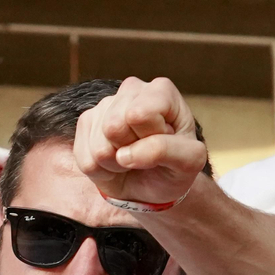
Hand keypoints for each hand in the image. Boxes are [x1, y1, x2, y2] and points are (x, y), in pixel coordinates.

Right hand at [73, 75, 208, 209]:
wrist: (153, 184)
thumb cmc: (174, 167)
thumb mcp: (188, 161)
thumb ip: (166, 151)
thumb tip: (124, 154)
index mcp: (161, 91)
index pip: (139, 114)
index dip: (151, 138)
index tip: (163, 142)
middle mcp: (130, 90)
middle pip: (113, 127)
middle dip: (130, 151)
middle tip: (145, 153)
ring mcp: (104, 106)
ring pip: (98, 147)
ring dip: (116, 164)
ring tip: (131, 158)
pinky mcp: (86, 124)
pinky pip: (86, 161)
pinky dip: (101, 171)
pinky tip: (116, 161)